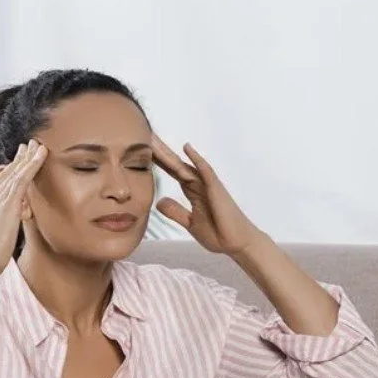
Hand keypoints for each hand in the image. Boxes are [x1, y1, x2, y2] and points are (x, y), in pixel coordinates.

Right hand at [0, 139, 46, 278]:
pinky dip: (32, 164)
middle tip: (27, 145)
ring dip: (27, 157)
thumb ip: (1, 234)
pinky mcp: (8, 204)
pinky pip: (22, 179)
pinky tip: (41, 154)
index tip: (16, 163)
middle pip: (6, 175)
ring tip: (37, 145)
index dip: (9, 173)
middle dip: (18, 160)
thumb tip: (4, 236)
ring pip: (15, 173)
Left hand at [152, 134, 261, 255]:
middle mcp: (199, 183)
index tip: (140, 149)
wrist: (237, 244)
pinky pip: (206, 171)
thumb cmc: (218, 233)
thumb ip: (176, 211)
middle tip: (143, 134)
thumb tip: (159, 201)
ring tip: (154, 138)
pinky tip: (187, 147)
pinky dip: (197, 159)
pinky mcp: (217, 190)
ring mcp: (208, 185)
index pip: (171, 171)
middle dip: (159, 151)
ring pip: (185, 164)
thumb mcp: (190, 223)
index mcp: (192, 191)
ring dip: (170, 152)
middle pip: (175, 163)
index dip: (156, 160)